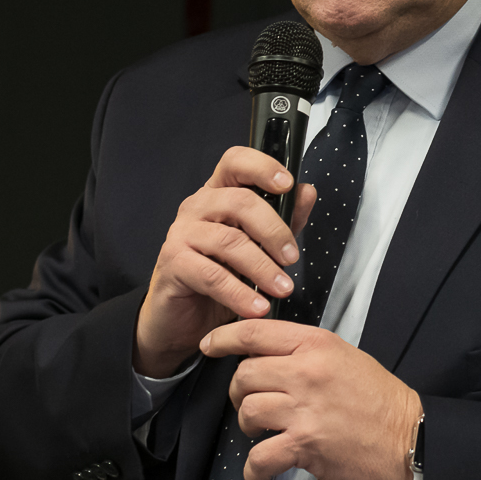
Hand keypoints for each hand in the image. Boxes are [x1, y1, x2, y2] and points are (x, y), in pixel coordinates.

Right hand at [132, 147, 318, 377]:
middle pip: (239, 202)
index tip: (287, 184)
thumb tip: (307, 192)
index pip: (235, 162)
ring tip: (282, 288)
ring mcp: (181, 233)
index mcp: (218, 194)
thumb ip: (283, 219)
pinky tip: (257, 306)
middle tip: (292, 257)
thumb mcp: (258, 247)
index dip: (262, 167)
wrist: (183, 317)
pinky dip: (240, 293)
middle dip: (274, 230)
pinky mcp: (174, 263)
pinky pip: (212, 275)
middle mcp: (197, 207)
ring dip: (262, 267)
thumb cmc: (219, 276)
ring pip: (228, 241)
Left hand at [203, 318, 422, 479]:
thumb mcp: (346, 358)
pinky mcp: (306, 445)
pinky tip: (256, 478)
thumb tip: (266, 357)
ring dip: (247, 428)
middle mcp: (307, 372)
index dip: (224, 338)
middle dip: (239, 393)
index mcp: (317, 345)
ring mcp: (305, 409)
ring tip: (261, 436)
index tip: (210, 346)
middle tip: (251, 405)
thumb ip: (306, 353)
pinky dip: (252, 473)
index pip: (255, 332)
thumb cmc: (381, 400)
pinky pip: (259, 457)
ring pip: (248, 412)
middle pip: (244, 375)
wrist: (411, 439)